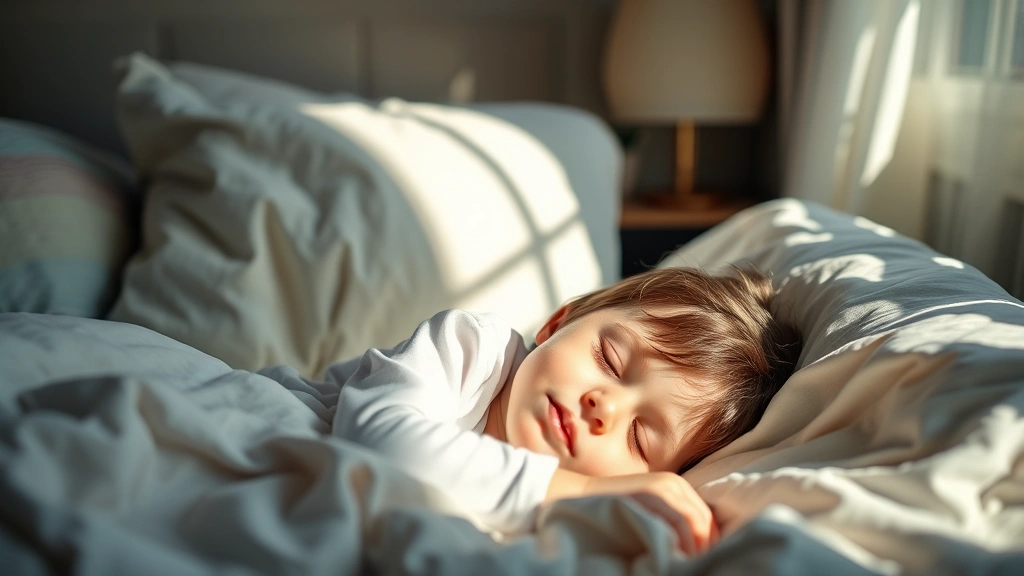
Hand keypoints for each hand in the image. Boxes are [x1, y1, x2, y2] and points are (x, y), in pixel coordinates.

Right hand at [584, 472, 718, 554]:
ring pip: (696, 519)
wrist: (584, 496)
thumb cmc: (616, 509)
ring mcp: (664, 486)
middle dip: (704, 544)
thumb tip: (694, 547)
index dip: (708, 539)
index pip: (705, 516)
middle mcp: (674, 483)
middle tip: (697, 564)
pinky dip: (684, 539)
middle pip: (704, 518)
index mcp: (676, 485)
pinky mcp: (653, 492)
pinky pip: (680, 518)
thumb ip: (670, 518)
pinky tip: (676, 554)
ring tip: (687, 563)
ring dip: (696, 545)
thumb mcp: (649, 508)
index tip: (701, 558)